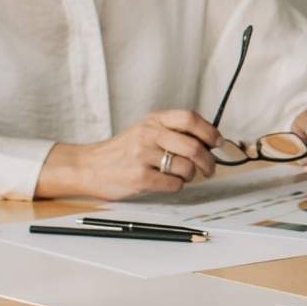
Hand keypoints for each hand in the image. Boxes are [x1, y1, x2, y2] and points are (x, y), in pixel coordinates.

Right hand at [38, 110, 223, 199]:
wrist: (88, 167)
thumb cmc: (121, 152)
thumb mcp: (144, 131)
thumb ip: (172, 132)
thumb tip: (208, 143)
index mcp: (153, 120)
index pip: (190, 119)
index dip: (209, 131)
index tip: (218, 143)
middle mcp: (148, 134)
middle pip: (194, 146)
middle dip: (208, 162)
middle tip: (209, 170)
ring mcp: (143, 156)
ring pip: (186, 167)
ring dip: (190, 176)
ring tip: (181, 176)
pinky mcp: (139, 178)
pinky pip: (174, 184)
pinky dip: (176, 186)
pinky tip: (165, 183)